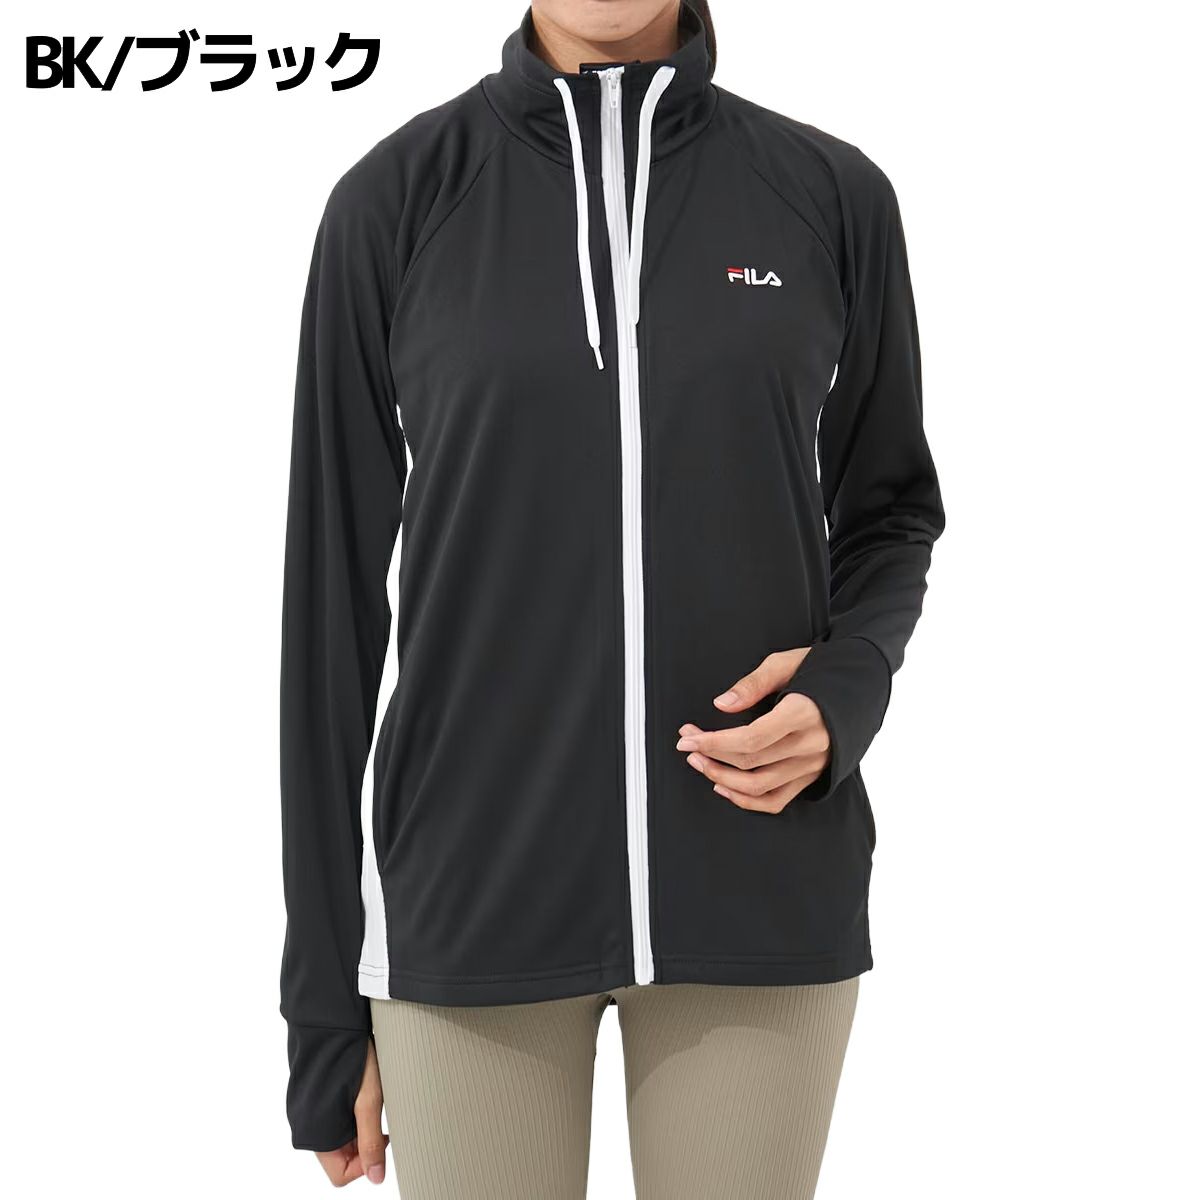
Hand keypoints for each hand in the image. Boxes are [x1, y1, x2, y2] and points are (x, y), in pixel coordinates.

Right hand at [315, 1040, 388, 1186]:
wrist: (332, 1017)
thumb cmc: (352, 1054)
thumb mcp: (368, 1100)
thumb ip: (371, 1142)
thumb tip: (377, 1179)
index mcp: (314, 1133)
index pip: (341, 1174)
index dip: (365, 1161)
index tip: (382, 1135)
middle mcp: (304, 1124)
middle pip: (339, 1155)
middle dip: (361, 1141)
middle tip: (378, 1113)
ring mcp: (305, 1108)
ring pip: (337, 1135)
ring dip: (356, 1124)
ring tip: (369, 1096)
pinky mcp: (310, 1093)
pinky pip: (330, 1115)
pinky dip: (347, 1109)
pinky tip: (358, 1087)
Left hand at [677, 648, 830, 813]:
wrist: (859, 686)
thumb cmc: (821, 669)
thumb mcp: (785, 662)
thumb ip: (752, 684)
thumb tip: (722, 704)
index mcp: (803, 713)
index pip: (751, 739)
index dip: (714, 741)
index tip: (686, 737)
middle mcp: (810, 744)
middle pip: (750, 762)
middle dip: (711, 755)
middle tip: (687, 743)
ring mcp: (813, 764)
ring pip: (759, 786)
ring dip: (722, 778)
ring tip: (699, 763)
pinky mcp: (812, 776)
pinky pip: (777, 800)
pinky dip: (747, 801)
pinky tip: (724, 788)